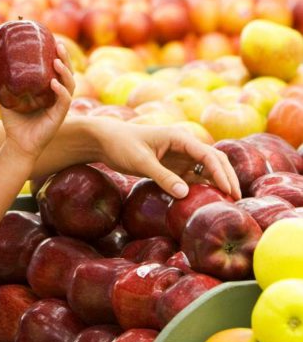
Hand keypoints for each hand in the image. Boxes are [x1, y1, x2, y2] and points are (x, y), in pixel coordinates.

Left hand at [0, 44, 74, 160]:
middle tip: (59, 45)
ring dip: (65, 72)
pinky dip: (60, 91)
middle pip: (68, 73)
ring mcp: (59, 106)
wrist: (17, 144)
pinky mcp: (59, 116)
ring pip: (70, 84)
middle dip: (65, 58)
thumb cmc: (14, 121)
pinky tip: (54, 83)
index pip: (58, 68)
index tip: (53, 40)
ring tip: (57, 61)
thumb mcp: (4, 97)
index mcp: (48, 89)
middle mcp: (57, 95)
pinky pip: (64, 101)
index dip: (59, 54)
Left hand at [91, 120, 240, 200]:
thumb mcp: (140, 161)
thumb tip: (186, 193)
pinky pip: (194, 177)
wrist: (104, 141)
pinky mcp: (174, 166)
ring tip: (227, 203)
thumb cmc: (121, 145)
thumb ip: (163, 176)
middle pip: (214, 160)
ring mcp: (180, 156)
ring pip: (207, 169)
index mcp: (179, 137)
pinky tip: (208, 201)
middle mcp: (184, 145)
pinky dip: (203, 187)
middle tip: (235, 199)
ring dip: (217, 183)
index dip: (221, 172)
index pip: (208, 154)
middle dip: (226, 177)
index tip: (229, 190)